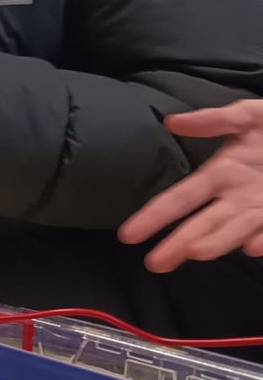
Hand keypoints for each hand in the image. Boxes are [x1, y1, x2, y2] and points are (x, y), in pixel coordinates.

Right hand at [120, 100, 262, 272]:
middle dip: (178, 243)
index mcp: (222, 174)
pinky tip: (252, 247)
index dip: (154, 217)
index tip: (129, 236)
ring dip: (217, 242)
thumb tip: (172, 122)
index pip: (180, 200)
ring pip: (235, 230)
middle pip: (201, 224)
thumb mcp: (252, 115)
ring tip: (195, 253)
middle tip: (155, 263)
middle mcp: (238, 198)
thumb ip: (215, 120)